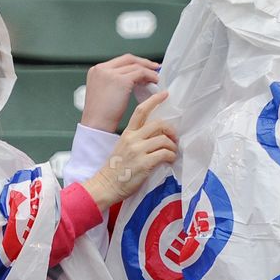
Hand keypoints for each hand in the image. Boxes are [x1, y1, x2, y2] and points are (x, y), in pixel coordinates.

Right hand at [81, 54, 161, 131]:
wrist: (96, 123)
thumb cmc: (100, 114)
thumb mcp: (104, 92)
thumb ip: (114, 82)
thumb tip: (133, 79)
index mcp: (96, 70)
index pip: (120, 61)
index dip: (135, 62)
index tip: (144, 66)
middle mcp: (102, 69)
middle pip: (128, 59)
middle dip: (144, 63)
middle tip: (155, 67)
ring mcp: (110, 73)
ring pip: (136, 66)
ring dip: (149, 71)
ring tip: (156, 78)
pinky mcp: (121, 80)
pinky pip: (141, 73)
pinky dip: (150, 76)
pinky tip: (154, 82)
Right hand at [82, 90, 177, 209]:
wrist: (105, 185)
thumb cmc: (115, 170)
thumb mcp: (123, 148)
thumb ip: (137, 140)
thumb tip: (156, 137)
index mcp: (127, 134)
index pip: (141, 111)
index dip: (154, 100)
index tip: (165, 94)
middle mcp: (132, 139)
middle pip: (158, 124)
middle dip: (170, 130)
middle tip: (174, 138)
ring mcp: (138, 151)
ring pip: (164, 139)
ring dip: (172, 146)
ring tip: (172, 152)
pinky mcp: (144, 163)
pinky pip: (165, 154)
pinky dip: (171, 156)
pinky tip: (169, 160)